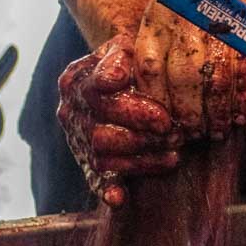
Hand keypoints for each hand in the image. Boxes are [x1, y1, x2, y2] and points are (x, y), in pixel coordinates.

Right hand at [57, 34, 181, 207]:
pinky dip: (106, 189)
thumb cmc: (131, 59)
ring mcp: (78, 140)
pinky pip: (95, 179)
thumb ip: (120, 56)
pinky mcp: (88, 163)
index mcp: (75, 80)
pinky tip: (118, 199)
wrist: (124, 72)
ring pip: (104, 157)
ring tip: (173, 152)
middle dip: (142, 137)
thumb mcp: (126, 46)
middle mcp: (71, 112)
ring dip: (141, 159)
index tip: (162, 117)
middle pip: (100, 133)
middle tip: (174, 134)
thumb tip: (114, 78)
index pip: (97, 94)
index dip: (132, 109)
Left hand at [134, 0, 245, 139]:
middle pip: (182, 79)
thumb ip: (160, 52)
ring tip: (219, 130)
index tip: (163, 124)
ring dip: (218, 113)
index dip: (156, 102)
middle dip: (188, 114)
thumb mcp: (172, 15)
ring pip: (215, 80)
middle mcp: (186, 18)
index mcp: (160, 15)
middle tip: (193, 133)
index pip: (148, 67)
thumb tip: (155, 106)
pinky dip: (244, 100)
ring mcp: (221, 22)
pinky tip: (241, 115)